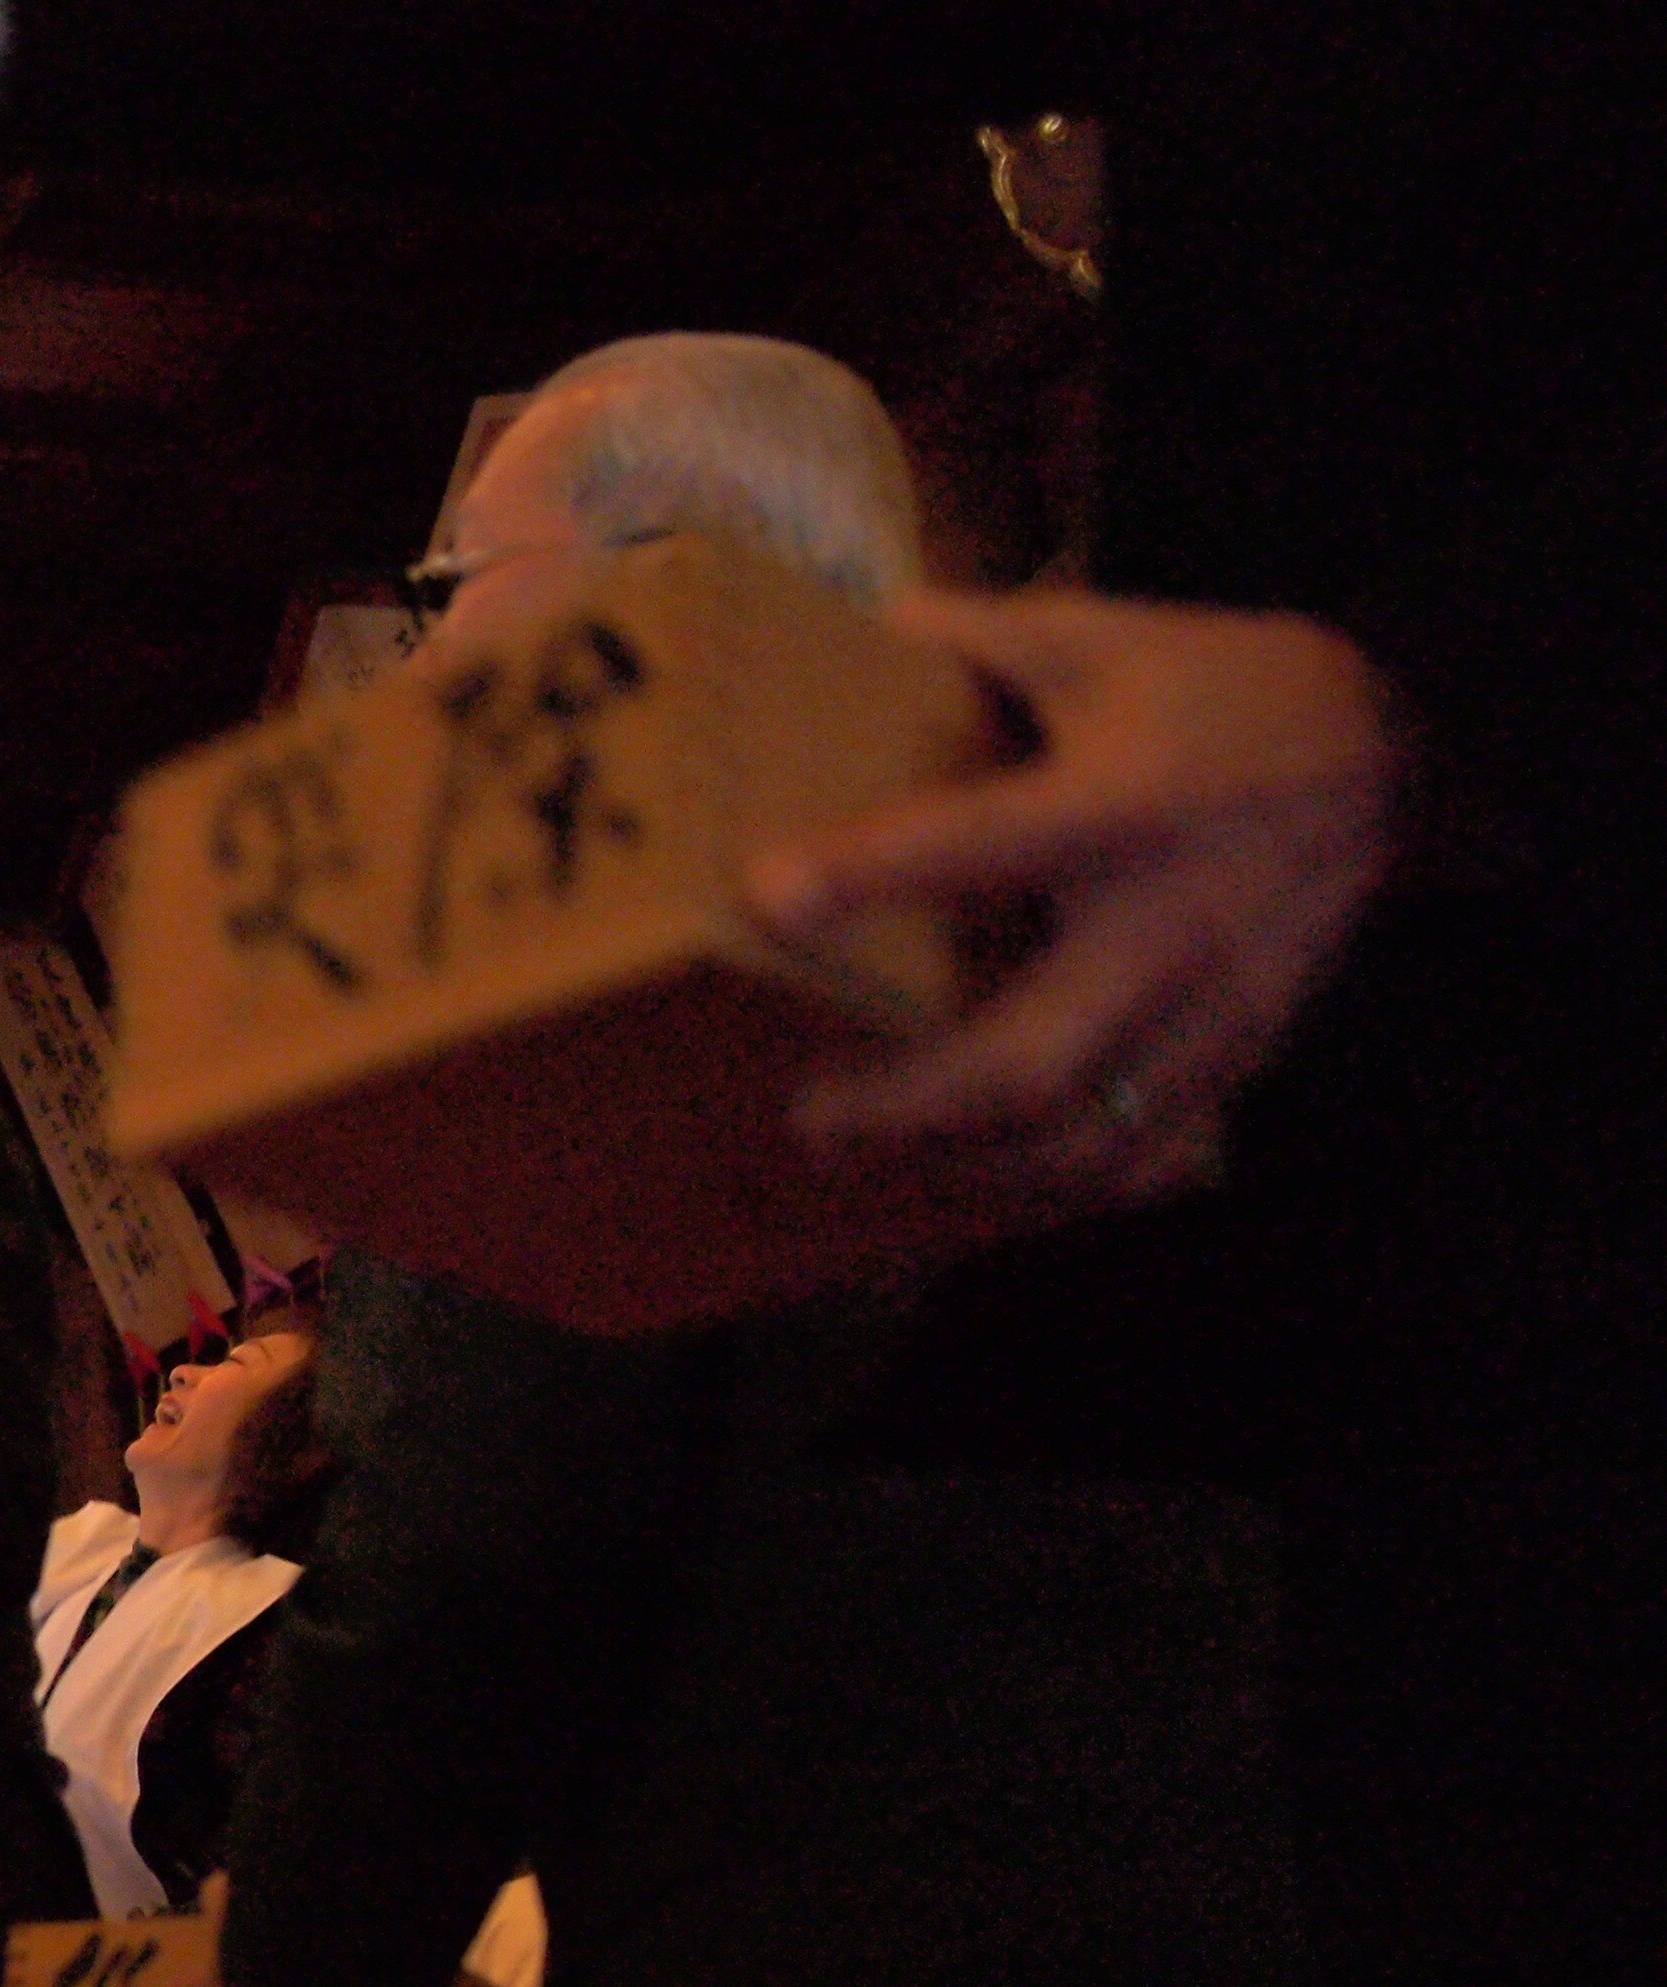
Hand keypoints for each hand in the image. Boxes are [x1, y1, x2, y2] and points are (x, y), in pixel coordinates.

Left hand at [754, 591, 1402, 1216]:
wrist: (1402, 754)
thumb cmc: (1225, 692)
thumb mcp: (1113, 638)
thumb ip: (983, 635)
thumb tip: (864, 618)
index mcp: (1127, 803)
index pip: (986, 842)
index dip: (873, 870)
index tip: (765, 894)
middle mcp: (1174, 920)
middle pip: (1031, 1058)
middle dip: (908, 1108)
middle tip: (810, 1118)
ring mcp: (1217, 1004)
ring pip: (1086, 1133)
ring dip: (966, 1167)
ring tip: (874, 1159)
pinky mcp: (1244, 1052)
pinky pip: (1148, 1151)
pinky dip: (1060, 1186)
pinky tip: (982, 1178)